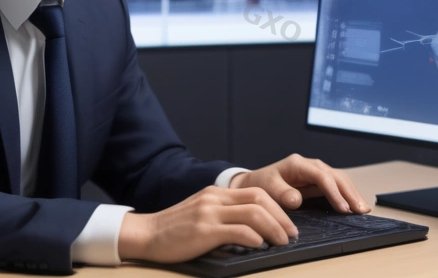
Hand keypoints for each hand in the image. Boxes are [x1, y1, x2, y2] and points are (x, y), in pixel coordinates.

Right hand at [117, 186, 298, 262]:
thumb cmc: (174, 230)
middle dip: (282, 217)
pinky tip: (260, 246)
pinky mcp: (204, 230)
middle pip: (260, 199)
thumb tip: (254, 229)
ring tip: (282, 242)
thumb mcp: (202, 213)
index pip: (256, 192)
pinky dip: (255, 238)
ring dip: (274, 228)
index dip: (278, 208)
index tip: (288, 224)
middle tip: (292, 234)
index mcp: (216, 193)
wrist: (146, 234)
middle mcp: (215, 198)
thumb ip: (224, 214)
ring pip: (253, 213)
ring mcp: (209, 212)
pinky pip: (238, 230)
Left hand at [228, 153, 369, 213]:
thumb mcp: (267, 188)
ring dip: (352, 194)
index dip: (334, 192)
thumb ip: (281, 193)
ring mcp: (316, 171)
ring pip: (340, 179)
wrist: (256, 182)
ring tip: (363, 210)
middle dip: (350, 193)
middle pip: (336, 176)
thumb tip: (297, 200)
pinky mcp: (319, 180)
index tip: (343, 208)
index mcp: (298, 164)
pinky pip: (337, 186)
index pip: (321, 176)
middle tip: (361, 210)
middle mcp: (310, 165)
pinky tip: (355, 206)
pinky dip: (347, 195)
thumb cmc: (261, 185)